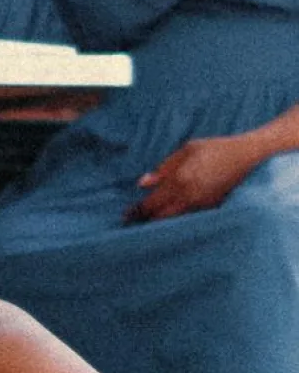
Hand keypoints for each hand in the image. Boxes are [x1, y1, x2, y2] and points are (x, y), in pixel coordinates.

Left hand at [125, 135, 261, 221]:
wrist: (247, 156)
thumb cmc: (214, 148)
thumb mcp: (186, 150)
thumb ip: (163, 168)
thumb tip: (142, 183)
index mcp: (180, 180)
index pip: (152, 203)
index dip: (137, 211)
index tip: (125, 216)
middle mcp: (189, 196)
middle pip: (160, 218)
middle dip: (146, 221)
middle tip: (132, 223)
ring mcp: (201, 204)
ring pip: (174, 220)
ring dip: (160, 222)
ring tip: (147, 222)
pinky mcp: (211, 208)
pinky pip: (188, 218)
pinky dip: (176, 219)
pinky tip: (169, 217)